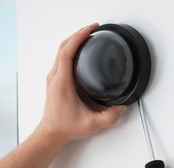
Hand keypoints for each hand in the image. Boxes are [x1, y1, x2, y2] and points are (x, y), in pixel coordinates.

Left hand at [36, 23, 126, 144]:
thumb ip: (109, 117)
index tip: (90, 30)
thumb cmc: (64, 127)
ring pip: (60, 51)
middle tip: (92, 28)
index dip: (78, 37)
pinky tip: (79, 50)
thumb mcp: (91, 124)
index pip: (67, 52)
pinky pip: (60, 58)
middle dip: (78, 34)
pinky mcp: (55, 81)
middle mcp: (55, 77)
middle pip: (63, 46)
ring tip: (86, 35)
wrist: (51, 133)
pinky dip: (70, 49)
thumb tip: (121, 108)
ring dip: (73, 40)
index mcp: (62, 82)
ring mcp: (53, 78)